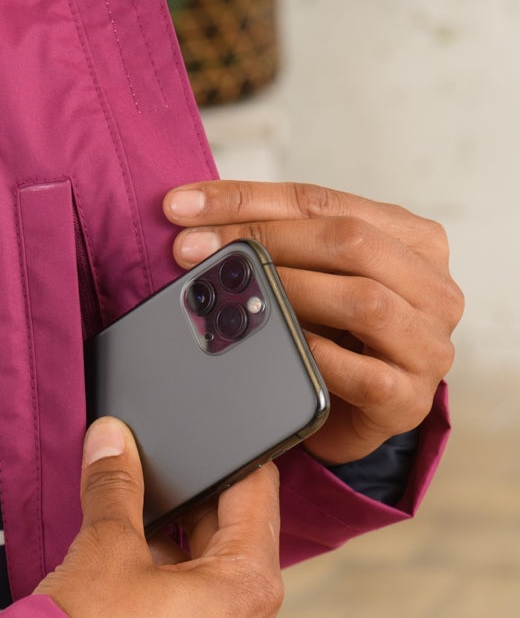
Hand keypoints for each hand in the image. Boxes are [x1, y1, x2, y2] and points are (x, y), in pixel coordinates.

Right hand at [35, 416, 282, 617]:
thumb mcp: (103, 546)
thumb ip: (115, 484)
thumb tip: (113, 439)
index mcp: (249, 591)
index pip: (257, 500)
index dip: (232, 463)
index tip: (213, 445)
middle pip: (236, 557)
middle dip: (192, 526)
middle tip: (146, 505)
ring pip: (217, 609)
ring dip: (183, 581)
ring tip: (127, 570)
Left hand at [163, 179, 463, 466]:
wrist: (355, 418)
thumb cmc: (334, 339)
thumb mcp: (314, 278)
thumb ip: (278, 245)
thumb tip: (195, 231)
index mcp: (414, 240)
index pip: (324, 202)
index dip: (248, 199)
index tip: (183, 207)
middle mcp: (435, 287)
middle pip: (348, 241)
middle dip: (261, 240)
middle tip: (192, 251)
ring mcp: (429, 345)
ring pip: (363, 301)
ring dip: (288, 292)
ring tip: (230, 296)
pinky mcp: (409, 399)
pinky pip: (359, 373)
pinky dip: (312, 356)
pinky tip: (270, 347)